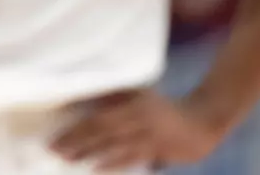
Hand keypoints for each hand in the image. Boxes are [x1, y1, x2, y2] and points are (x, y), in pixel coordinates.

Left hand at [50, 89, 225, 170]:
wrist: (203, 120)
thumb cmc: (163, 104)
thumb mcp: (139, 92)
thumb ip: (113, 94)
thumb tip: (81, 97)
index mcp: (137, 106)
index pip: (102, 119)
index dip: (79, 130)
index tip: (58, 136)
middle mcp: (143, 124)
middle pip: (106, 136)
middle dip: (79, 144)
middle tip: (56, 151)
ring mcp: (152, 142)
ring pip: (117, 151)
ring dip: (92, 157)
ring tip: (70, 161)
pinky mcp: (159, 154)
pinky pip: (132, 161)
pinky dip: (114, 165)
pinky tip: (97, 169)